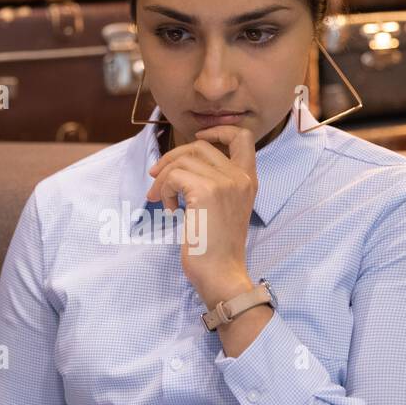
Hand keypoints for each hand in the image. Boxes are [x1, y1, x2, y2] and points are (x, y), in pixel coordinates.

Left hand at [145, 125, 258, 306]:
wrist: (222, 274)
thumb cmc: (217, 249)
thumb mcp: (224, 210)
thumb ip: (215, 185)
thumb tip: (179, 165)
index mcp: (249, 180)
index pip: (243, 136)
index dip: (217, 130)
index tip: (198, 139)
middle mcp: (241, 177)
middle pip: (201, 145)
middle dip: (173, 157)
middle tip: (156, 176)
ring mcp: (225, 182)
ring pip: (183, 159)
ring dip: (164, 177)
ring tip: (161, 199)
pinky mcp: (206, 191)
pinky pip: (174, 175)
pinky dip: (164, 189)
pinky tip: (169, 209)